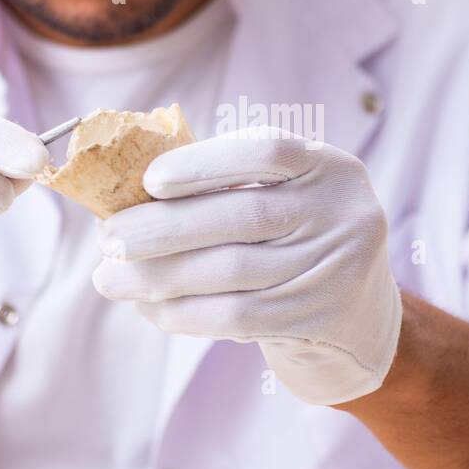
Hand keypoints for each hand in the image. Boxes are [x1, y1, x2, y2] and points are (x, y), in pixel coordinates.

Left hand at [91, 126, 402, 405]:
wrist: (359, 317)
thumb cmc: (296, 241)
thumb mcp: (284, 198)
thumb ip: (227, 185)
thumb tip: (131, 190)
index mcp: (330, 167)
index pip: (268, 151)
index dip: (205, 163)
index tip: (150, 181)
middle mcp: (342, 213)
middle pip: (242, 216)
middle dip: (164, 228)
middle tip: (109, 238)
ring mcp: (336, 269)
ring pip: (231, 272)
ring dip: (159, 277)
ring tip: (110, 278)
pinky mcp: (318, 318)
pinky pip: (236, 316)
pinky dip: (183, 313)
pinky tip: (148, 308)